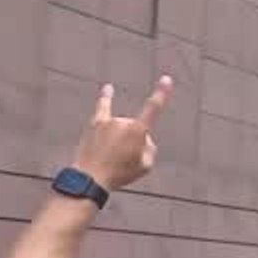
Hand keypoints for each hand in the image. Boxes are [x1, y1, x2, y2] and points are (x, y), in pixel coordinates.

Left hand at [72, 76, 171, 190]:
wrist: (91, 177)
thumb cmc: (120, 173)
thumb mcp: (146, 166)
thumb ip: (150, 149)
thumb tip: (144, 140)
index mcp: (137, 130)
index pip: (153, 107)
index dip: (161, 93)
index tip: (166, 79)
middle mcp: (122, 121)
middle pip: (137, 127)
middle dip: (135, 141)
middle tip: (125, 160)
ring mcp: (108, 121)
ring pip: (122, 126)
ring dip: (120, 138)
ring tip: (112, 157)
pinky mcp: (95, 124)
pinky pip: (103, 107)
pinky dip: (106, 97)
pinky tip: (107, 88)